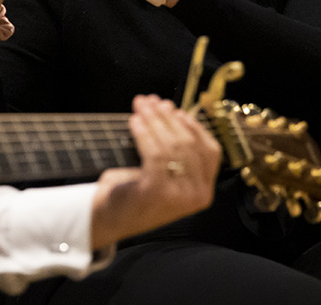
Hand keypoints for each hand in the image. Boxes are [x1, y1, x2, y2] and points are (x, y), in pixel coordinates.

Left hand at [90, 95, 220, 248]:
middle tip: (151, 102)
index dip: (195, 127)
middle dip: (168, 117)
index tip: (177, 111)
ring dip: (155, 121)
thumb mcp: (166, 171)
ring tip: (141, 107)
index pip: (211, 151)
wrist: (110, 219)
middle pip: (188, 144)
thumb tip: (168, 107)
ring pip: (172, 146)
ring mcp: (179, 196)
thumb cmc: (136, 191)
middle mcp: (197, 195)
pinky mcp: (158, 193)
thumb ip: (175, 146)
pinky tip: (135, 122)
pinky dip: (145, 134)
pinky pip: (155, 154)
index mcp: (204, 190)